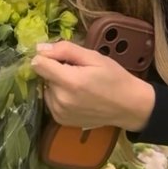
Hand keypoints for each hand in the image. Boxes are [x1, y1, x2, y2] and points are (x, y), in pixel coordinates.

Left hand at [31, 40, 155, 131]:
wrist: (128, 106)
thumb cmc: (114, 78)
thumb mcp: (94, 57)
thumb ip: (65, 50)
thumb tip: (40, 48)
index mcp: (69, 82)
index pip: (38, 64)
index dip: (47, 56)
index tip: (61, 57)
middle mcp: (60, 100)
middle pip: (43, 76)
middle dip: (56, 71)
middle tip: (78, 72)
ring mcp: (59, 112)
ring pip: (46, 89)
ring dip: (57, 84)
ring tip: (79, 86)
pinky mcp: (60, 120)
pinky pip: (51, 101)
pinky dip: (59, 97)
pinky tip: (76, 97)